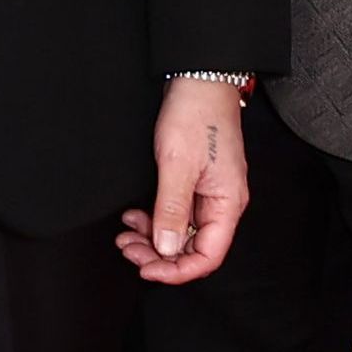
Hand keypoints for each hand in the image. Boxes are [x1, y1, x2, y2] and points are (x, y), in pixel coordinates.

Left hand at [116, 79, 250, 284]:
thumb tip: (166, 249)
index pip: (207, 256)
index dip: (177, 271)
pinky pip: (176, 213)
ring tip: (125, 235)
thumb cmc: (196, 114)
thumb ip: (171, 209)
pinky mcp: (196, 183)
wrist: (199, 80)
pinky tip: (135, 217)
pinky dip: (154, 220)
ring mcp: (209, 193)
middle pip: (193, 248)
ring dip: (153, 239)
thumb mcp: (177, 165)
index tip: (146, 268)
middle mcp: (222, 203)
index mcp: (226, 203)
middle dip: (159, 255)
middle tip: (128, 250)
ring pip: (181, 232)